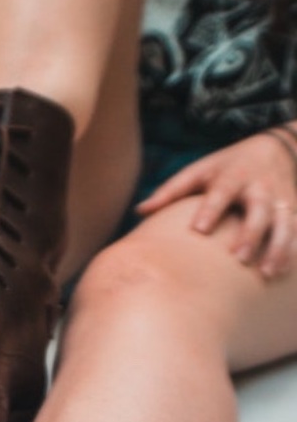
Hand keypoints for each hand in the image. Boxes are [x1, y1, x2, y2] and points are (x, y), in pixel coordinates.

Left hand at [136, 131, 296, 278]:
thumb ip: (171, 191)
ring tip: (267, 273)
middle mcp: (260, 187)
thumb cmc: (224, 166)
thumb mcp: (198, 171)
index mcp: (232, 176)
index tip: (200, 229)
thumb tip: (139, 211)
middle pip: (260, 210)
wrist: (274, 149)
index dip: (211, 209)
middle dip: (251, 233)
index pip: (222, 192)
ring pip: (285, 224)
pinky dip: (293, 251)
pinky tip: (282, 273)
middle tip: (239, 258)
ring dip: (279, 248)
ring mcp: (281, 199)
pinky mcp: (294, 211)